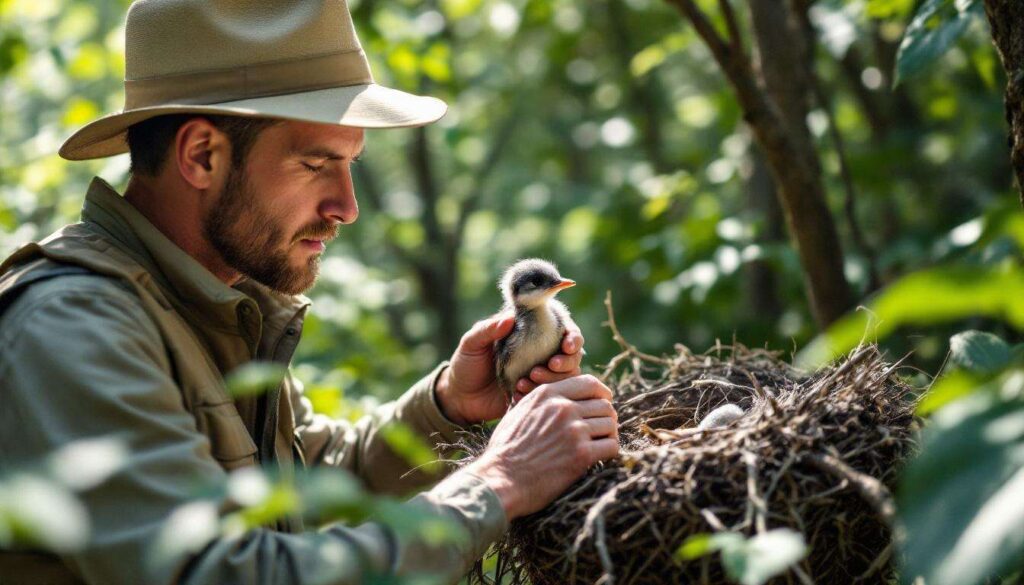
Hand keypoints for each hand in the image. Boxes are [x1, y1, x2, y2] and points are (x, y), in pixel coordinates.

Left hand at [435, 312, 584, 423]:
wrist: (459, 397)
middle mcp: (541, 354)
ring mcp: (540, 376)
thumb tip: (510, 318)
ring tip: (525, 381)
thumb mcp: (471, 343)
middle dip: (567, 361)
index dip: (573, 336)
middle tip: (549, 364)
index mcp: (531, 333)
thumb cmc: (466, 363)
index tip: (567, 345)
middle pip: (573, 356)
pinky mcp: (535, 395)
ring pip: (566, 378)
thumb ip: (488, 329)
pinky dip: (538, 395)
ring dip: (552, 379)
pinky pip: (550, 397)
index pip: (564, 330)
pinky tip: (518, 394)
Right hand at [463, 375, 618, 519]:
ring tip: (598, 445)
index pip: (590, 383)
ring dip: (608, 435)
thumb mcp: (519, 412)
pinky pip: (612, 446)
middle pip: (604, 404)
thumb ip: (542, 402)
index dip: (601, 394)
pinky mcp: (581, 455)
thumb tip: (561, 399)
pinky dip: (609, 451)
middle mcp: (563, 408)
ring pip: (610, 424)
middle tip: (600, 431)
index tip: (601, 405)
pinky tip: (599, 457)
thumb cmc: (506, 450)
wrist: (500, 480)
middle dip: (605, 418)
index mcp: (547, 394)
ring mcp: (574, 430)